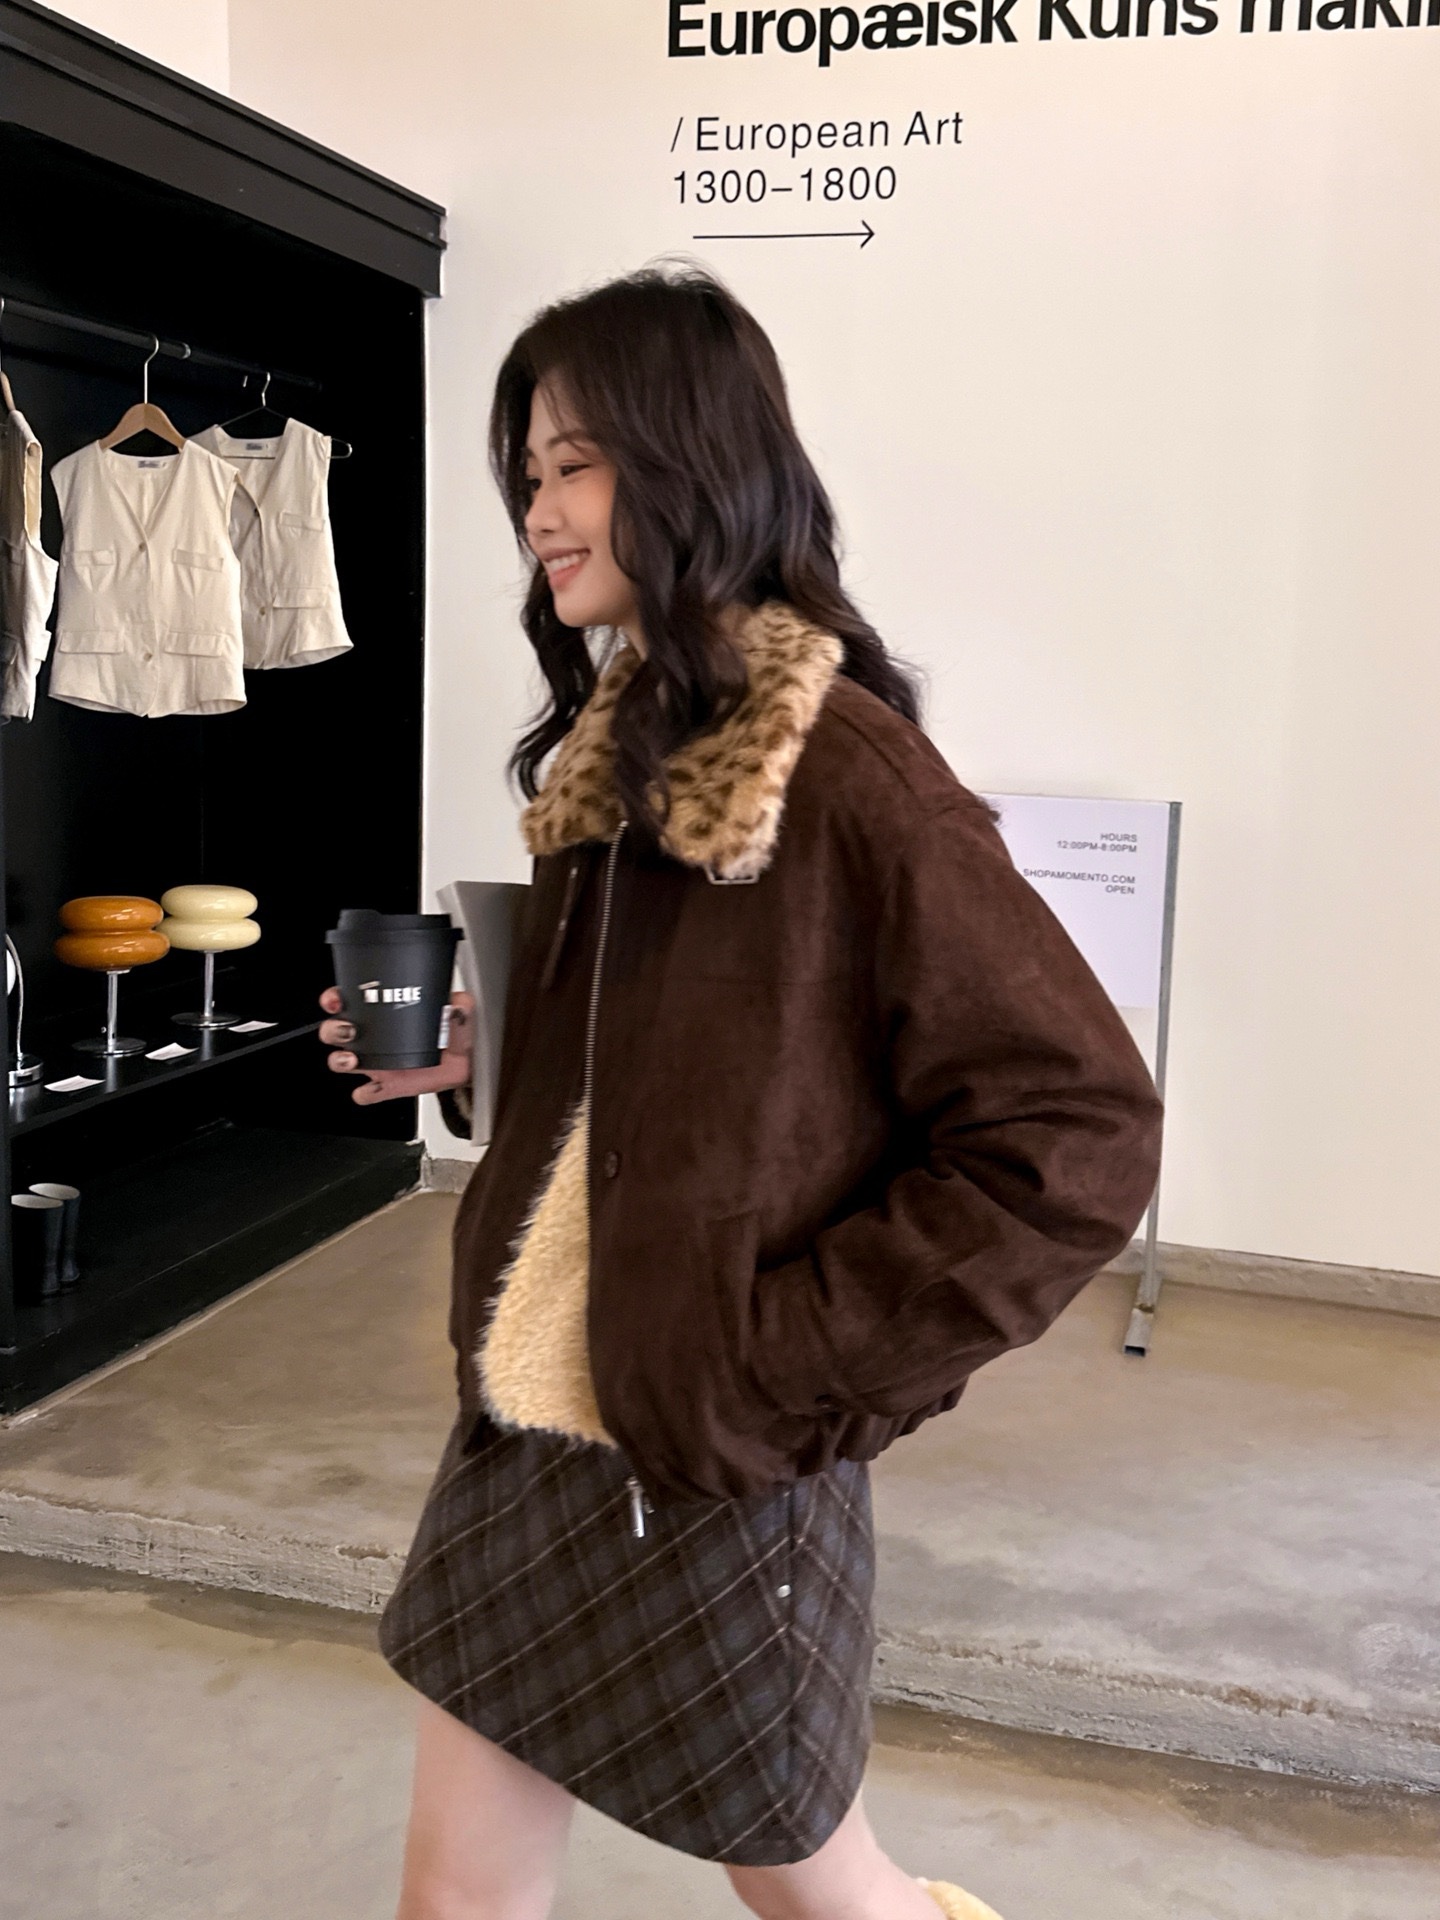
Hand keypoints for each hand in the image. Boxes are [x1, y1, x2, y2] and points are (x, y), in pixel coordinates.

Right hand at [318, 988, 474, 1105]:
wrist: (466, 1063)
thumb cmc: (453, 1032)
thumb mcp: (458, 1012)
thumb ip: (460, 1005)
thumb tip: (460, 1004)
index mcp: (383, 1013)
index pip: (348, 1002)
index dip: (334, 999)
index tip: (336, 1001)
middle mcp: (373, 1038)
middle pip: (335, 1032)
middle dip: (334, 1030)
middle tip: (348, 1031)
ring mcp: (377, 1063)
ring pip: (342, 1062)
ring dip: (340, 1060)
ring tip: (352, 1060)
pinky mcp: (388, 1086)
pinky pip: (366, 1094)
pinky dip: (365, 1093)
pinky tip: (374, 1087)